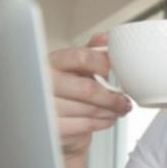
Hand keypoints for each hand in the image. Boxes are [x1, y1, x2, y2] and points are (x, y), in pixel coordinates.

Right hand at [49, 33, 131, 161]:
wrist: (42, 118)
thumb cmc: (59, 88)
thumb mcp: (70, 66)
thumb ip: (88, 52)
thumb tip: (106, 38)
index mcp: (51, 63)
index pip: (81, 58)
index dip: (102, 63)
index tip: (112, 68)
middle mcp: (45, 84)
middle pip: (88, 89)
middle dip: (111, 97)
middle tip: (124, 100)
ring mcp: (47, 109)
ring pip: (89, 110)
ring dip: (110, 112)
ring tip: (117, 110)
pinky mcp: (53, 130)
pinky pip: (85, 127)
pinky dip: (101, 123)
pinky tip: (105, 119)